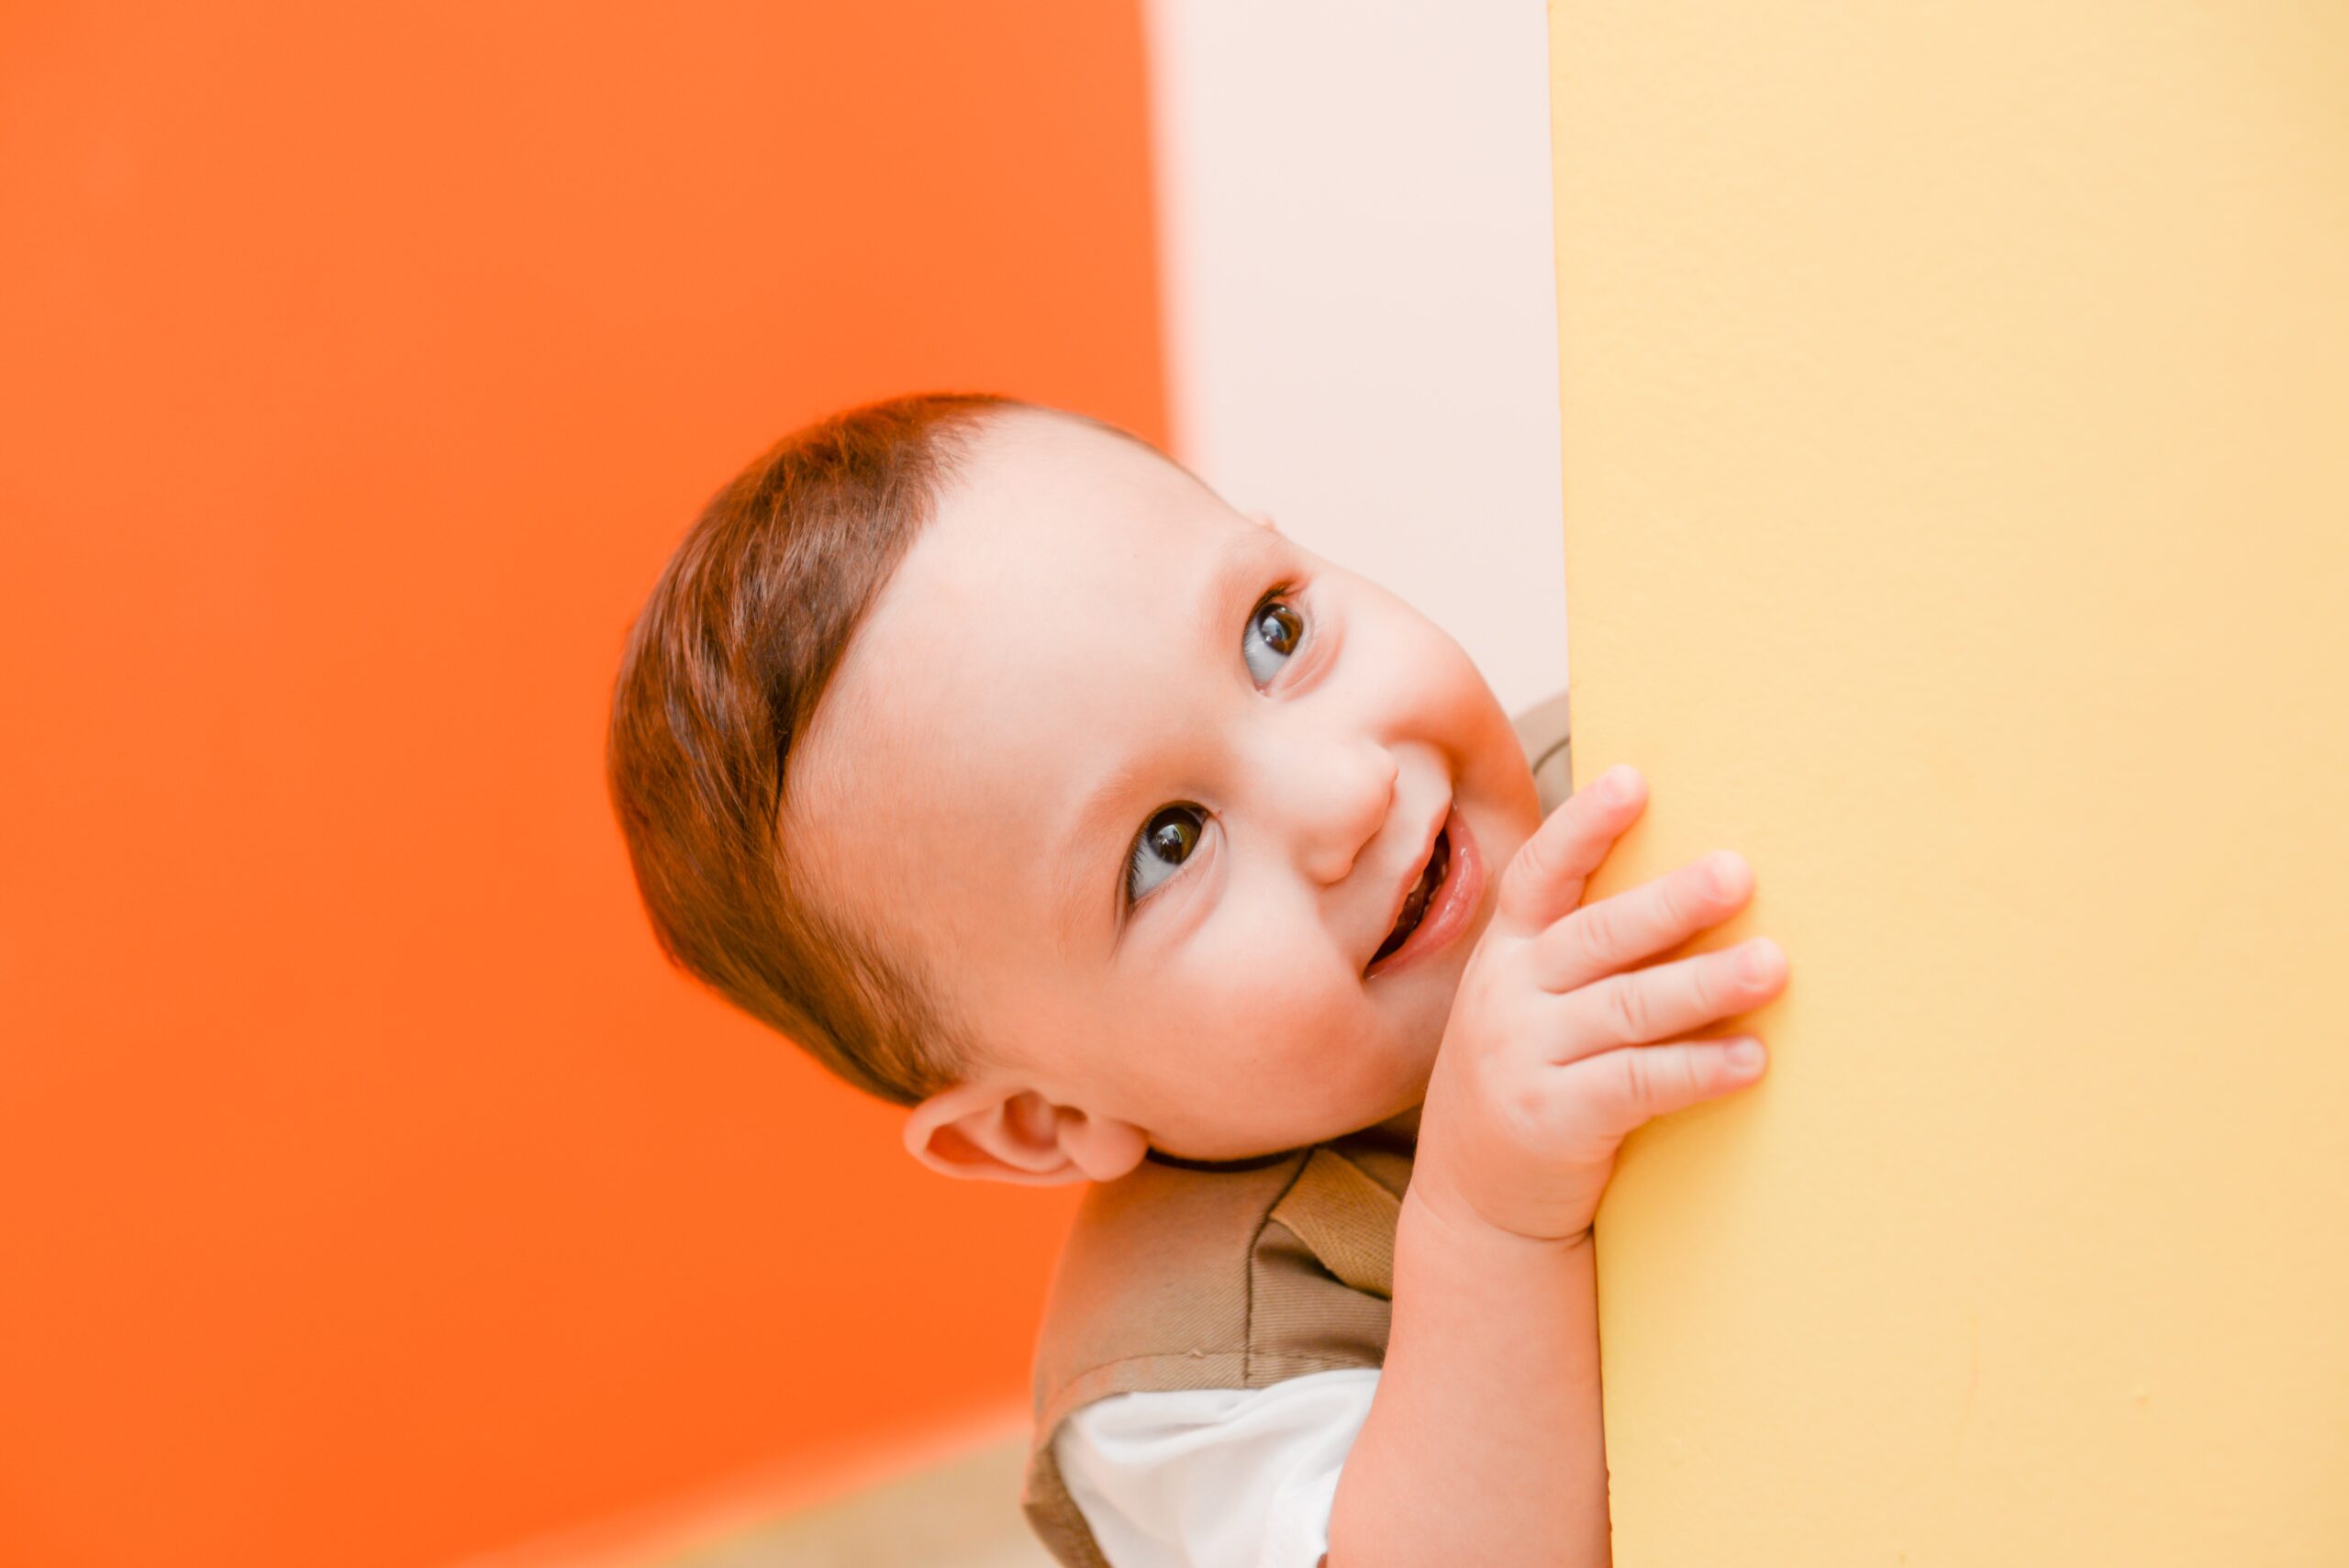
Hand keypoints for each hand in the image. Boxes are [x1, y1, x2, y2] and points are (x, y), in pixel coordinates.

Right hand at [1410, 763, 1788, 1245]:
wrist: (1476, 1206)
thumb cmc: (1526, 1082)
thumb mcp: (1524, 1006)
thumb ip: (1578, 955)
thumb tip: (1689, 890)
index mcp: (1505, 955)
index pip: (1539, 876)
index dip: (1585, 828)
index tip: (1635, 782)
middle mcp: (1508, 997)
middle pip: (1596, 937)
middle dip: (1671, 903)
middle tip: (1738, 873)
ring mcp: (1526, 1059)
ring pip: (1626, 1009)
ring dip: (1705, 984)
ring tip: (1773, 965)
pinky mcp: (1555, 1121)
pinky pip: (1638, 1086)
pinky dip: (1698, 1069)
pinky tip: (1750, 1057)